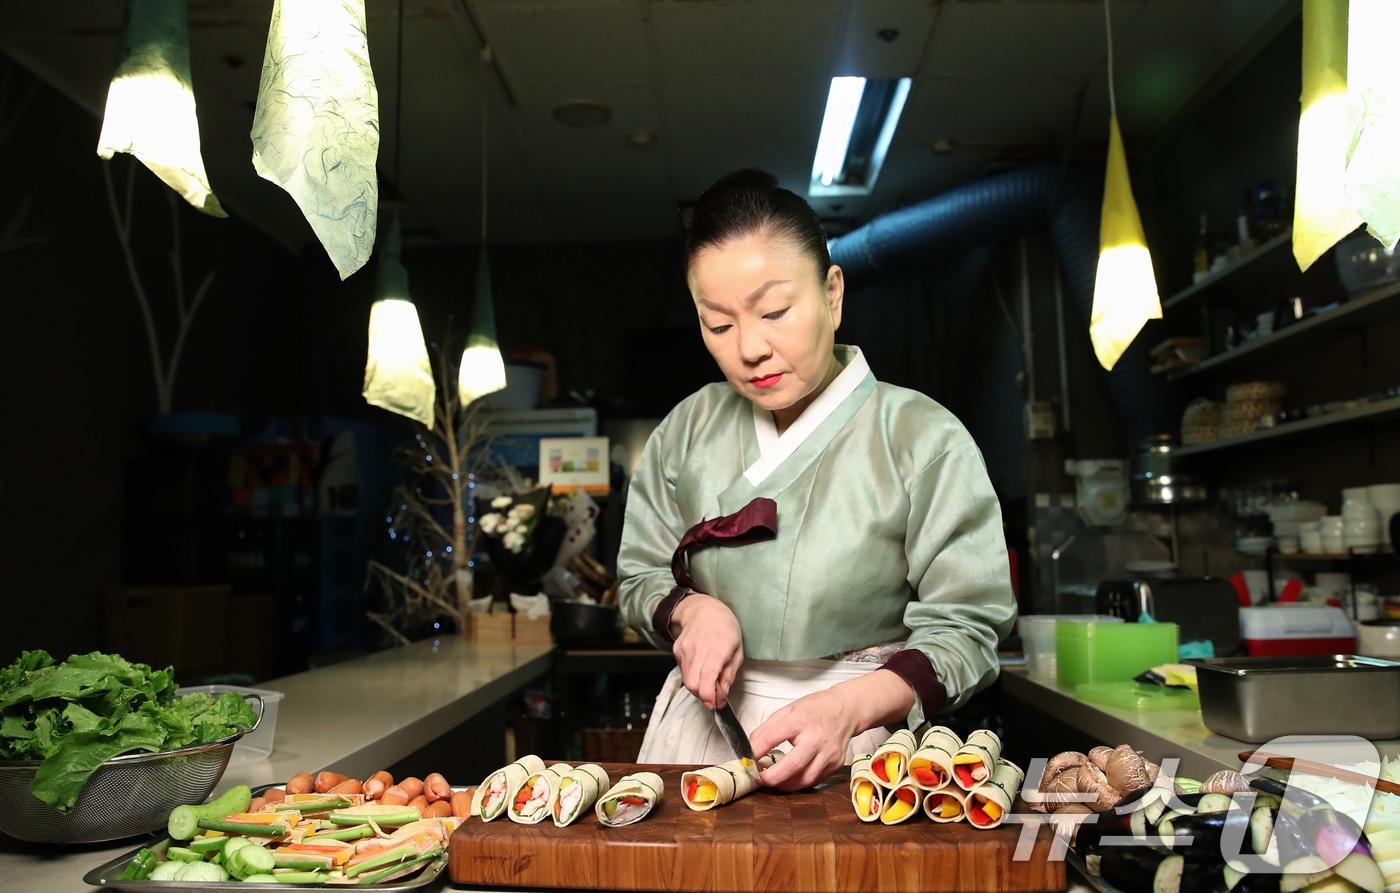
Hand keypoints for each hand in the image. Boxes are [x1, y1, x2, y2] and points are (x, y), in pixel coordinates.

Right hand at [669, 592, 743, 709]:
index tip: (716, 704)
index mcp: (717, 649)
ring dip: (698, 687)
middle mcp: (698, 649)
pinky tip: (700, 668)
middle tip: (714, 696)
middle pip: (693, 684)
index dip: (710, 697)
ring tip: (709, 680)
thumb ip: (729, 676)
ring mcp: (684, 649)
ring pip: (686, 680)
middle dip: (703, 696)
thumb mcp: (737, 652)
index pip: (707, 679)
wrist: (704, 610)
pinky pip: (683, 671)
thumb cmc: (726, 629)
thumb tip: (721, 696)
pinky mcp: (676, 651)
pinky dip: (692, 676)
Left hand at [749, 687, 859, 790]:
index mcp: (801, 720)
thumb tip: (751, 747)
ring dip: (785, 784)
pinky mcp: (836, 764)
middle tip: (759, 779)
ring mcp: (829, 753)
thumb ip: (768, 728)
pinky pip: (815, 780)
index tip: (747, 760)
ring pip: (805, 779)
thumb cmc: (816, 709)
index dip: (757, 750)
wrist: (847, 710)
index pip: (773, 736)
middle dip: (772, 777)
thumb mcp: (788, 710)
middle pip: (793, 766)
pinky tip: (791, 777)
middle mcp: (817, 738)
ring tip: (773, 780)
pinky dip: (799, 782)